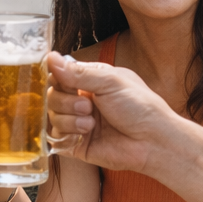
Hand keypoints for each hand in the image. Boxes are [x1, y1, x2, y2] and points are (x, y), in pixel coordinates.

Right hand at [45, 52, 186, 175]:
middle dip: (65, 101)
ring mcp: (78, 123)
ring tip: (91, 123)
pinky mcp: (76, 144)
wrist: (152, 141)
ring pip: (52, 116)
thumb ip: (78, 72)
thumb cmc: (140, 107)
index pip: (59, 75)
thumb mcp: (110, 82)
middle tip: (88, 106)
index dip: (57, 78)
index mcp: (90, 82)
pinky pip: (56, 137)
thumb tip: (50, 57)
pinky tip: (85, 133)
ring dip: (69, 119)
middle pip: (52, 96)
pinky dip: (67, 134)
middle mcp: (82, 101)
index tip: (66, 82)